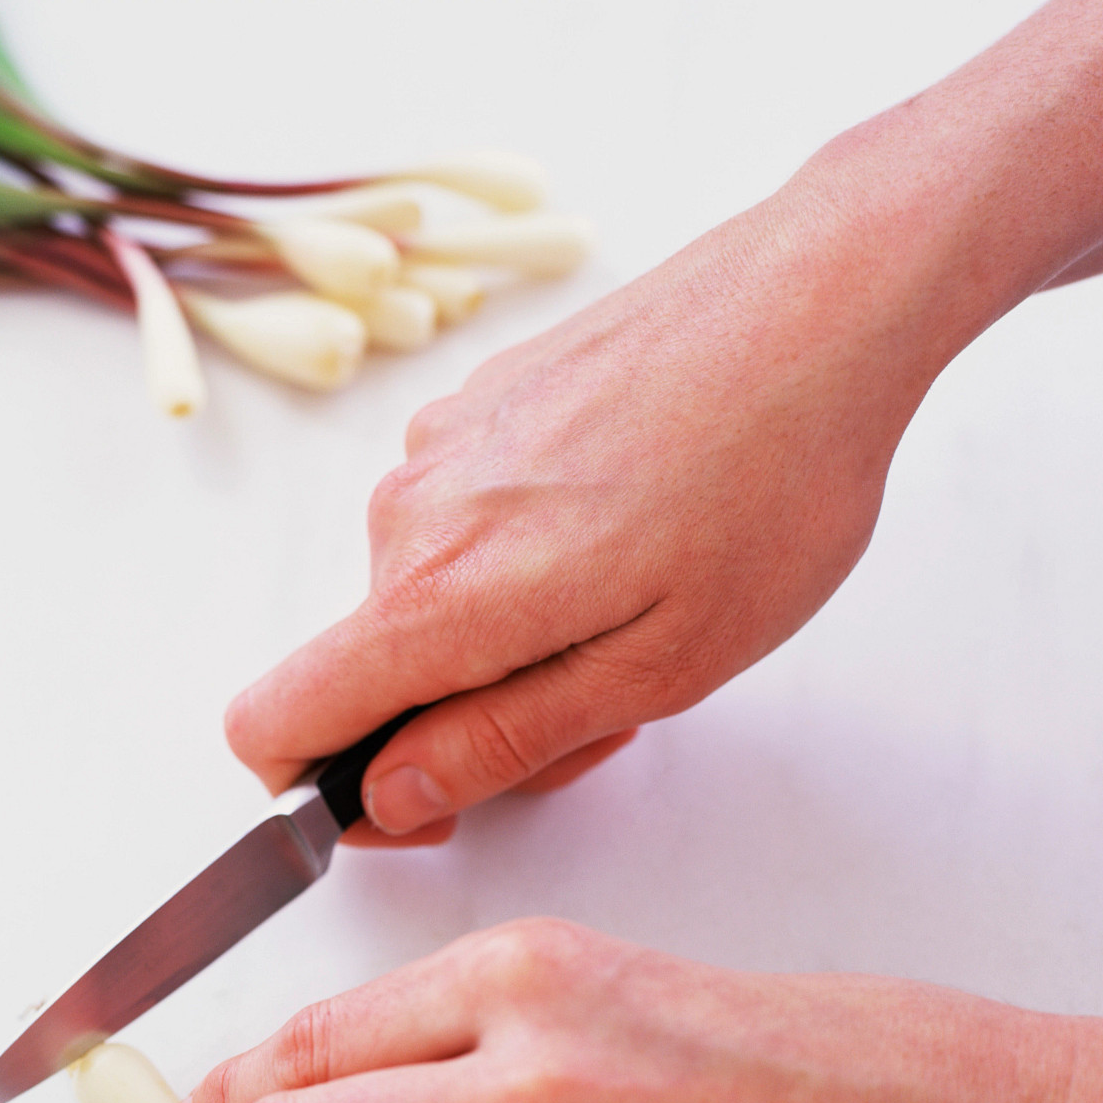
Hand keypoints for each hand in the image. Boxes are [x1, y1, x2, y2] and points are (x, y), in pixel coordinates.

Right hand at [224, 182, 927, 843]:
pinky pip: (457, 528)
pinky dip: (519, 565)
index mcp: (437, 596)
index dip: (325, 796)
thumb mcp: (654, 670)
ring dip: (505, 645)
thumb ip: (500, 744)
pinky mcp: (471, 404)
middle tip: (608, 705)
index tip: (426, 804)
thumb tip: (385, 795)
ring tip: (637, 611)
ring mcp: (434, 447)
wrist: (826, 298)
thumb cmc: (771, 485)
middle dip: (467, 722)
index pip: (276, 723)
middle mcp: (405, 514)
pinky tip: (627, 535)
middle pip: (370, 677)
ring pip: (423, 604)